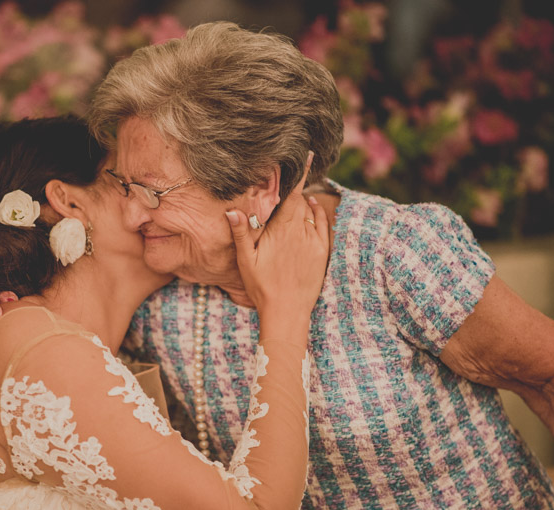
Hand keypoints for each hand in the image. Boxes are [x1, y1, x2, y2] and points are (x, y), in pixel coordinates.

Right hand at [225, 152, 328, 327]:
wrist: (288, 311)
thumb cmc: (262, 287)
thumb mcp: (245, 260)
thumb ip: (241, 232)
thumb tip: (232, 209)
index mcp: (282, 229)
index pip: (292, 194)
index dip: (299, 174)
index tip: (306, 155)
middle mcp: (301, 231)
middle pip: (301, 199)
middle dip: (298, 184)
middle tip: (296, 166)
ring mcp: (313, 241)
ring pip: (311, 211)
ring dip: (306, 198)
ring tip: (300, 186)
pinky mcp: (321, 251)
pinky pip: (322, 224)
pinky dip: (317, 212)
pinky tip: (312, 206)